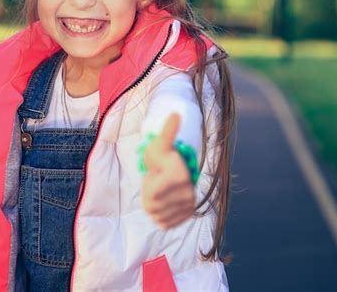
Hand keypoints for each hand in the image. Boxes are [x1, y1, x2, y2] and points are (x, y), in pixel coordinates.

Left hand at [141, 112, 195, 228]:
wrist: (175, 168)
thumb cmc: (162, 155)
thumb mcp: (160, 144)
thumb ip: (167, 131)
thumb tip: (175, 114)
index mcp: (181, 176)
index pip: (151, 194)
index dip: (147, 184)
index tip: (155, 173)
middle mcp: (189, 194)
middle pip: (152, 206)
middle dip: (148, 193)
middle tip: (156, 181)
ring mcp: (188, 206)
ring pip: (156, 215)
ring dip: (153, 203)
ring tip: (160, 189)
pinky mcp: (186, 216)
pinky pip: (163, 222)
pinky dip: (159, 214)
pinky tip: (163, 201)